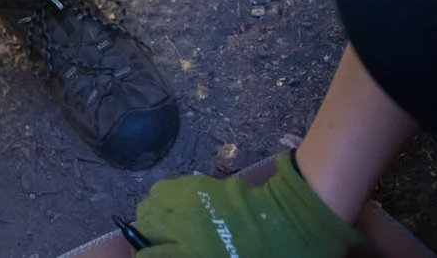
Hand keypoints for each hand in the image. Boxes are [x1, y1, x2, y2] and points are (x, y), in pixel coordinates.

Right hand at [130, 155, 358, 256]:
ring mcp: (188, 201)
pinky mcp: (199, 185)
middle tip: (160, 246)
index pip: (146, 257)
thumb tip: (179, 256)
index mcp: (190, 253)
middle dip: (146, 237)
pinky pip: (166, 188)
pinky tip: (179, 208)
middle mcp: (181, 226)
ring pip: (150, 203)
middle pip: (143, 226)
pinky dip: (165, 199)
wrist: (293, 225)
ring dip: (153, 216)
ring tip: (167, 226)